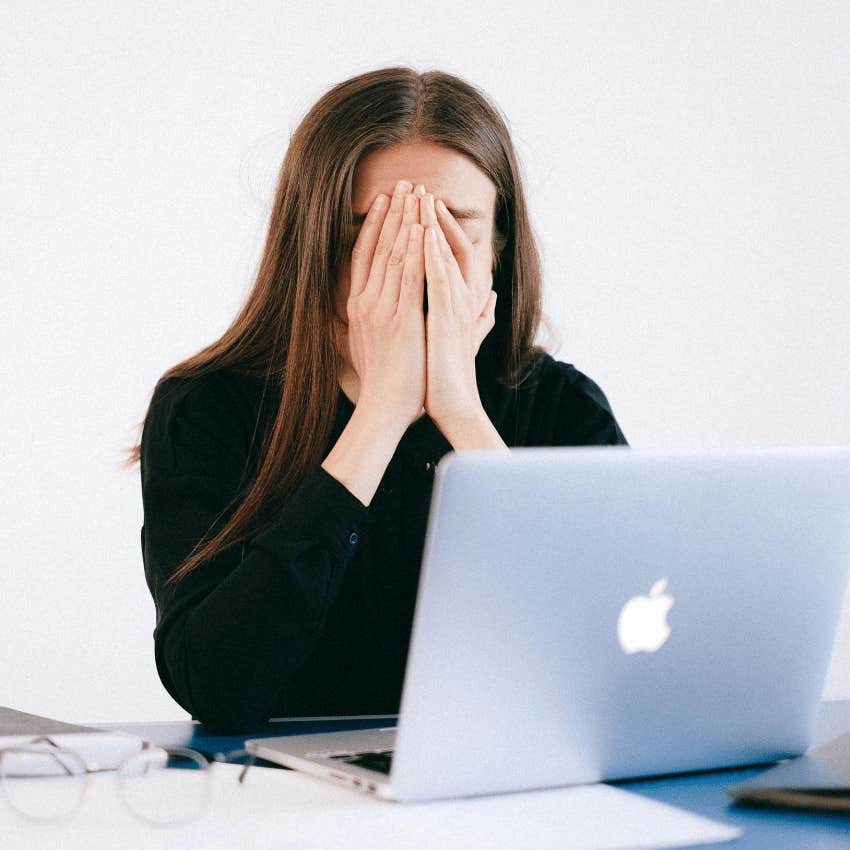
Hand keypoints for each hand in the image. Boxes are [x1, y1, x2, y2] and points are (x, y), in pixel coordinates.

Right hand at [345, 180, 427, 429]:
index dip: (375, 225)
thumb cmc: (381, 382)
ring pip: (394, 255)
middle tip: (405, 183)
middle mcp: (366, 302)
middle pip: (378, 247)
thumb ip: (357, 327)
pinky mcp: (401, 320)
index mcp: (358, 306)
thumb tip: (345, 317)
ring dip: (406, 221)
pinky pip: (409, 277)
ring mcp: (382, 309)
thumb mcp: (363, 348)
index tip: (386, 200)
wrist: (384, 409)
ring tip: (416, 192)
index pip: (365, 256)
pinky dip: (415, 251)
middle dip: (393, 212)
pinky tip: (422, 228)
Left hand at [419, 192, 496, 430]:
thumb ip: (480, 316)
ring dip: (432, 224)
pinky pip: (438, 277)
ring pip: (444, 255)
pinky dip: (431, 253)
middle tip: (418, 187)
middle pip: (449, 245)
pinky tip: (420, 232)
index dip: (439, 228)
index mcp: (462, 301)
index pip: (452, 254)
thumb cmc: (451, 376)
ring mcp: (456, 307)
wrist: (453, 405)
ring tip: (419, 196)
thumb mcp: (464, 338)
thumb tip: (493, 299)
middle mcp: (463, 298)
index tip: (422, 206)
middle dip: (432, 216)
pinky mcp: (446, 318)